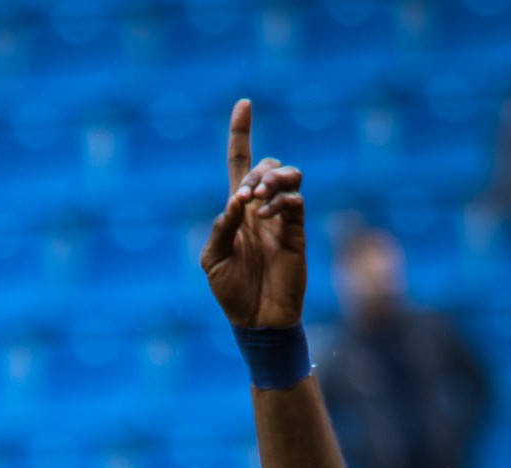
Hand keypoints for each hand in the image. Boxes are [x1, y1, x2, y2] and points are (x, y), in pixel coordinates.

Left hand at [200, 99, 306, 329]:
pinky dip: (280, 201)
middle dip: (257, 172)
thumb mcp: (213, 261)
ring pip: (288, 175)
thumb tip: (237, 201)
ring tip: (258, 200)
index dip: (241, 134)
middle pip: (266, 165)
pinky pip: (295, 200)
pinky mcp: (297, 231)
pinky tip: (265, 217)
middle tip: (245, 198)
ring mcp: (282, 218)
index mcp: (237, 212)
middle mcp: (261, 209)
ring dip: (272, 179)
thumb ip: (220, 228)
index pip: (240, 164)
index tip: (243, 104)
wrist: (258, 321)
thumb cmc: (232, 293)